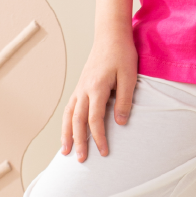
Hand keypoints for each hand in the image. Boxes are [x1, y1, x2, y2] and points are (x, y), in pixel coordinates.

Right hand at [61, 24, 137, 160]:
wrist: (110, 36)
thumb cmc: (122, 55)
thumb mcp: (129, 77)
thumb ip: (125, 100)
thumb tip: (121, 123)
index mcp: (97, 88)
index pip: (94, 119)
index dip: (99, 137)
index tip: (103, 152)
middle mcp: (84, 89)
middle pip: (78, 121)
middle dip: (79, 142)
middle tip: (81, 160)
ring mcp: (80, 87)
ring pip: (69, 115)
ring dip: (67, 134)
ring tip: (65, 152)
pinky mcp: (80, 86)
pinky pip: (70, 107)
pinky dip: (67, 122)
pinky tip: (67, 132)